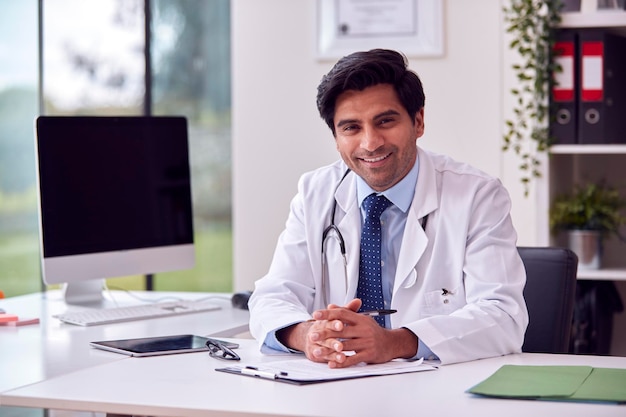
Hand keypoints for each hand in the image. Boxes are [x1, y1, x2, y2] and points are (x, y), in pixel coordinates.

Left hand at [279, 299, 417, 367]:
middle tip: (312, 336)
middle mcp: (364, 329)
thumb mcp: (361, 320)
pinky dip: (341, 362)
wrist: (391, 343)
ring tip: (317, 352)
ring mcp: (367, 342)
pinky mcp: (369, 355)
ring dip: (329, 350)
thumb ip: (345, 313)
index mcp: (361, 319)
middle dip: (325, 333)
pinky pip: (353, 359)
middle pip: (341, 330)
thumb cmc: (373, 331)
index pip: (342, 313)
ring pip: (345, 346)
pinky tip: (331, 364)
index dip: (328, 313)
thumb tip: (330, 305)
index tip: (315, 314)